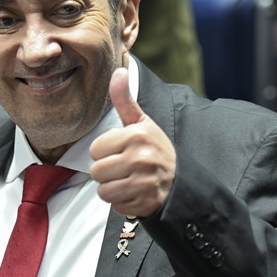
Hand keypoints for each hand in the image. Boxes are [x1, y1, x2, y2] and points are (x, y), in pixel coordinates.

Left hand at [89, 67, 175, 216]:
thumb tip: (118, 71)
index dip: (105, 151)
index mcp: (136, 136)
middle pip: (96, 171)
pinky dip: (122, 202)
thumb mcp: (142, 122)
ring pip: (103, 190)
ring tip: (128, 180)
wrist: (181, 181)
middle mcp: (140, 159)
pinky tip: (135, 193)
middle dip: (106, 171)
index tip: (121, 151)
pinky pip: (115, 205)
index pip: (95, 149)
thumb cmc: (155, 149)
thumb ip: (125, 100)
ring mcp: (143, 183)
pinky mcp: (144, 203)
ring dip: (112, 188)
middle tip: (124, 167)